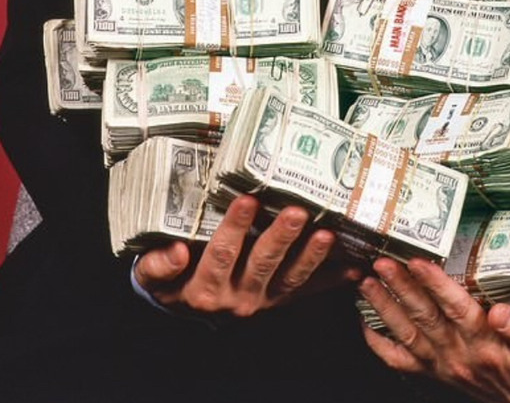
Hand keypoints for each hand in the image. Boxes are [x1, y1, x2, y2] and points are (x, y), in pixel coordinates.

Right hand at [134, 194, 360, 316]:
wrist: (188, 309)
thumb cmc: (171, 280)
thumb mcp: (153, 276)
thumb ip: (158, 264)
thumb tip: (175, 251)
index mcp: (205, 287)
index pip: (221, 255)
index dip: (234, 228)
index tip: (246, 200)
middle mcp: (237, 297)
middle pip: (261, 264)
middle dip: (280, 237)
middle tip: (296, 211)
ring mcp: (264, 300)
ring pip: (291, 278)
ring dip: (311, 256)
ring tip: (327, 234)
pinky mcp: (282, 299)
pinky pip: (309, 290)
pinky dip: (334, 279)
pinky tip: (356, 266)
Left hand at [359, 257, 509, 402]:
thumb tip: (499, 311)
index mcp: (486, 343)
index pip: (456, 307)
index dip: (435, 283)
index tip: (417, 261)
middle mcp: (460, 355)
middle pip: (425, 317)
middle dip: (401, 288)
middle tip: (381, 263)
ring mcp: (445, 367)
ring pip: (409, 335)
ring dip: (385, 309)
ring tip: (367, 283)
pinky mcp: (437, 374)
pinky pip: (402, 363)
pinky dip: (380, 345)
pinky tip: (366, 324)